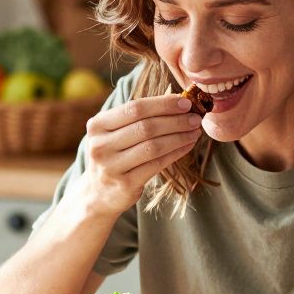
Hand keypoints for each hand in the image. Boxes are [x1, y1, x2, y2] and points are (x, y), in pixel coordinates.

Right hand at [78, 94, 202, 215]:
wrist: (98, 192)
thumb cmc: (114, 154)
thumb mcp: (115, 132)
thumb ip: (139, 117)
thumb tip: (178, 100)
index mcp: (98, 125)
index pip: (135, 108)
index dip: (163, 104)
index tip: (185, 102)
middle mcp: (100, 145)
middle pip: (146, 127)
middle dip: (175, 120)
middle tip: (195, 118)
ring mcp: (111, 166)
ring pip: (153, 146)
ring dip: (179, 137)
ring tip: (195, 131)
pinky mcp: (125, 184)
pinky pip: (157, 164)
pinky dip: (176, 153)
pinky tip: (187, 146)